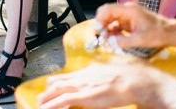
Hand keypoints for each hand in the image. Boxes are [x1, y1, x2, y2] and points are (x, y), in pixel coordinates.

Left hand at [38, 62, 171, 108]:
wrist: (135, 81)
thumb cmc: (128, 77)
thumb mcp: (111, 70)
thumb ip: (101, 72)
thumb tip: (97, 72)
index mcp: (90, 70)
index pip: (69, 75)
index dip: (57, 81)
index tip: (51, 85)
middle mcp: (83, 76)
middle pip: (60, 82)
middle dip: (48, 91)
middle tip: (41, 98)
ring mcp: (83, 85)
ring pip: (58, 90)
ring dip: (47, 98)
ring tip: (39, 104)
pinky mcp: (85, 96)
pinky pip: (64, 100)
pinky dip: (53, 104)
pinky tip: (45, 108)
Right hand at [93, 2, 175, 50]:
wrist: (170, 33)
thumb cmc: (159, 33)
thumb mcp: (141, 39)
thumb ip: (124, 41)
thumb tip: (110, 43)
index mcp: (129, 10)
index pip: (107, 9)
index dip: (99, 19)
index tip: (97, 31)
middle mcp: (126, 11)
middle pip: (107, 13)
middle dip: (101, 24)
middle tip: (100, 37)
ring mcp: (127, 16)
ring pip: (110, 19)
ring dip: (106, 30)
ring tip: (107, 41)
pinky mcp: (129, 22)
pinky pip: (116, 25)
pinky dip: (113, 32)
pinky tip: (114, 40)